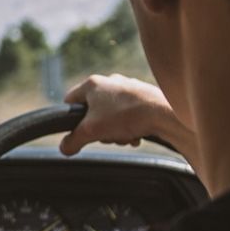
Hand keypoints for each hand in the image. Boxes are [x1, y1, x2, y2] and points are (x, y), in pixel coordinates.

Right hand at [60, 74, 194, 158]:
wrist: (165, 114)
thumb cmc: (127, 116)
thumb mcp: (91, 132)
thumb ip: (73, 140)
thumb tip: (64, 148)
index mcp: (92, 84)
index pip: (70, 101)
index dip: (70, 119)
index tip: (78, 131)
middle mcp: (109, 82)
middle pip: (93, 112)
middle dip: (99, 129)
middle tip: (106, 136)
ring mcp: (128, 88)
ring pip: (112, 115)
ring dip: (116, 130)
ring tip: (125, 136)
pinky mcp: (143, 96)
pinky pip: (129, 114)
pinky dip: (131, 126)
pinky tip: (136, 134)